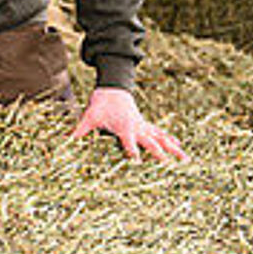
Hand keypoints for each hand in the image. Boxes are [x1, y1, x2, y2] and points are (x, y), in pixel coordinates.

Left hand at [72, 87, 188, 161]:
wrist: (113, 88)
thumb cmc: (100, 104)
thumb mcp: (88, 117)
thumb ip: (79, 130)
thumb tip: (66, 141)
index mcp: (123, 127)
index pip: (128, 142)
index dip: (132, 151)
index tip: (138, 162)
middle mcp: (136, 127)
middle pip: (150, 142)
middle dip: (159, 153)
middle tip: (169, 165)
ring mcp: (143, 126)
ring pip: (161, 138)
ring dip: (173, 148)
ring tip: (186, 159)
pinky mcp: (145, 124)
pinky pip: (160, 133)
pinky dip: (169, 139)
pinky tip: (179, 145)